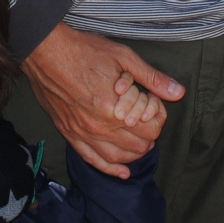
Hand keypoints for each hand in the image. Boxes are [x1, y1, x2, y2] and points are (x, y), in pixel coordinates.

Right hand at [22, 22, 183, 177]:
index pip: (151, 129)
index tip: (155, 107)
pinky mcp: (69, 133)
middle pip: (137, 145)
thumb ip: (152, 78)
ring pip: (117, 157)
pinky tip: (121, 171)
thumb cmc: (83, 51)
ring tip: (141, 145)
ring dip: (134, 155)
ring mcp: (82, 133)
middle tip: (149, 122)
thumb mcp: (123, 57)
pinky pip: (92, 160)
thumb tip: (178, 92)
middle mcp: (99, 126)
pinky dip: (110, 169)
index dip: (159, 119)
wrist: (45, 51)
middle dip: (149, 136)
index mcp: (115, 108)